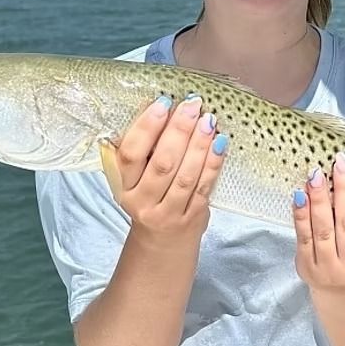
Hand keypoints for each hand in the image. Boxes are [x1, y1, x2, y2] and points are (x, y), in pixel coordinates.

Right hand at [112, 94, 227, 245]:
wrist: (162, 242)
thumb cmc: (149, 198)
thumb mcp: (135, 178)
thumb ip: (143, 149)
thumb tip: (160, 106)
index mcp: (123, 186)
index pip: (131, 155)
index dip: (146, 127)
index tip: (163, 103)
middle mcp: (142, 201)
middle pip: (162, 164)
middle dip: (179, 131)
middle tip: (192, 105)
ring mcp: (168, 212)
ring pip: (185, 176)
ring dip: (199, 145)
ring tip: (208, 120)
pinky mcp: (192, 217)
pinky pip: (204, 187)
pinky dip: (213, 163)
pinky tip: (220, 143)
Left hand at [293, 152, 344, 291]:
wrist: (341, 295)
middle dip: (344, 189)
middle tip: (340, 163)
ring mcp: (330, 268)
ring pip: (324, 228)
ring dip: (320, 198)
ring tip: (317, 175)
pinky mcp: (307, 267)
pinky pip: (303, 236)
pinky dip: (301, 214)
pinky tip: (300, 194)